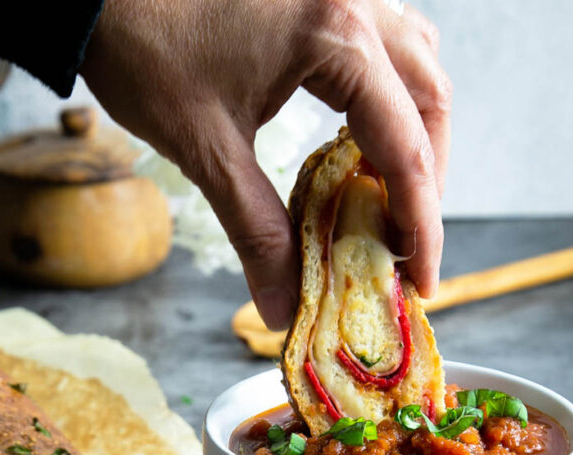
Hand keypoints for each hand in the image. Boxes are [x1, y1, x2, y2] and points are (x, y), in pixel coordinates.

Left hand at [82, 0, 450, 328]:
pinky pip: (382, 45)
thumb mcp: (205, 149)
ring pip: (415, 64)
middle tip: (407, 245)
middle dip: (426, 180)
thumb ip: (255, 231)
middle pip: (429, 99)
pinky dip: (387, 98)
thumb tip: (283, 306)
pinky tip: (365, 137)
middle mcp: (355, 1)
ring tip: (394, 198)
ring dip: (414, 133)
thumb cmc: (143, 50)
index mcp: (336, 35)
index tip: (421, 280)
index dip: (420, 223)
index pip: (404, 146)